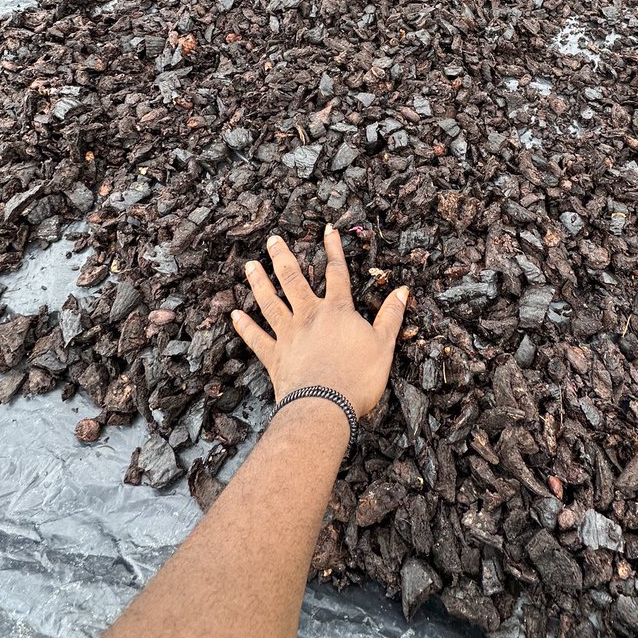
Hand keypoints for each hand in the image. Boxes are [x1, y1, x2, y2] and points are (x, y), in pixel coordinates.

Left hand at [232, 225, 407, 417]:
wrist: (325, 407)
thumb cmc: (358, 378)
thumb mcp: (384, 345)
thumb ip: (391, 316)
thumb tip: (402, 290)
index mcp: (337, 311)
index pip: (337, 273)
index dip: (333, 250)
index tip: (328, 230)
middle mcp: (309, 317)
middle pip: (294, 280)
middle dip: (283, 257)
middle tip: (272, 240)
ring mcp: (288, 335)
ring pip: (270, 302)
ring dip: (259, 283)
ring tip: (249, 266)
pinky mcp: (274, 357)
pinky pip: (256, 338)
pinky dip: (245, 327)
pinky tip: (235, 315)